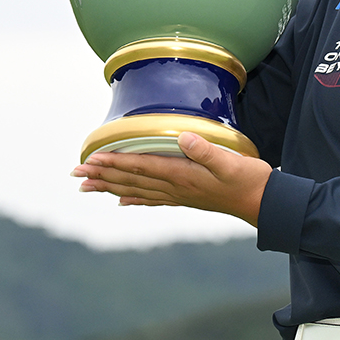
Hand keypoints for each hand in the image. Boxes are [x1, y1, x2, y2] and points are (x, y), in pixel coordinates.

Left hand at [70, 132, 271, 226]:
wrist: (263, 202)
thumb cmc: (248, 179)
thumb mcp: (231, 161)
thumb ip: (206, 150)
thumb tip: (182, 136)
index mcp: (182, 175)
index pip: (140, 167)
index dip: (114, 162)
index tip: (91, 159)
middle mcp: (175, 188)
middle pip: (131, 181)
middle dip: (102, 176)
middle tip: (75, 174)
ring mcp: (179, 195)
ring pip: (136, 191)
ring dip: (110, 187)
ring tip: (87, 187)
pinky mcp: (186, 198)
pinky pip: (152, 199)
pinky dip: (133, 198)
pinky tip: (121, 200)